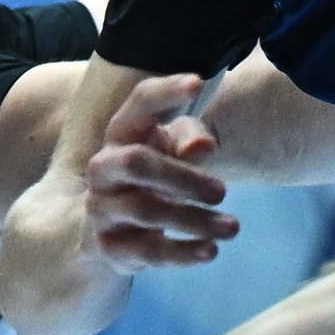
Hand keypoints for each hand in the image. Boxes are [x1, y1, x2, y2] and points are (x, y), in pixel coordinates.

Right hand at [83, 76, 235, 269]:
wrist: (116, 227)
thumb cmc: (155, 173)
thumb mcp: (172, 149)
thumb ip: (189, 138)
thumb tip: (202, 146)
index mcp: (121, 132)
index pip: (139, 102)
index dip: (166, 91)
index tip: (199, 82)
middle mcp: (102, 168)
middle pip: (137, 162)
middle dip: (183, 177)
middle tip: (223, 191)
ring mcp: (101, 208)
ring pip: (147, 211)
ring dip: (195, 220)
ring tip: (233, 227)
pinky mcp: (110, 247)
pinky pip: (148, 251)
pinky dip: (183, 252)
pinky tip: (211, 251)